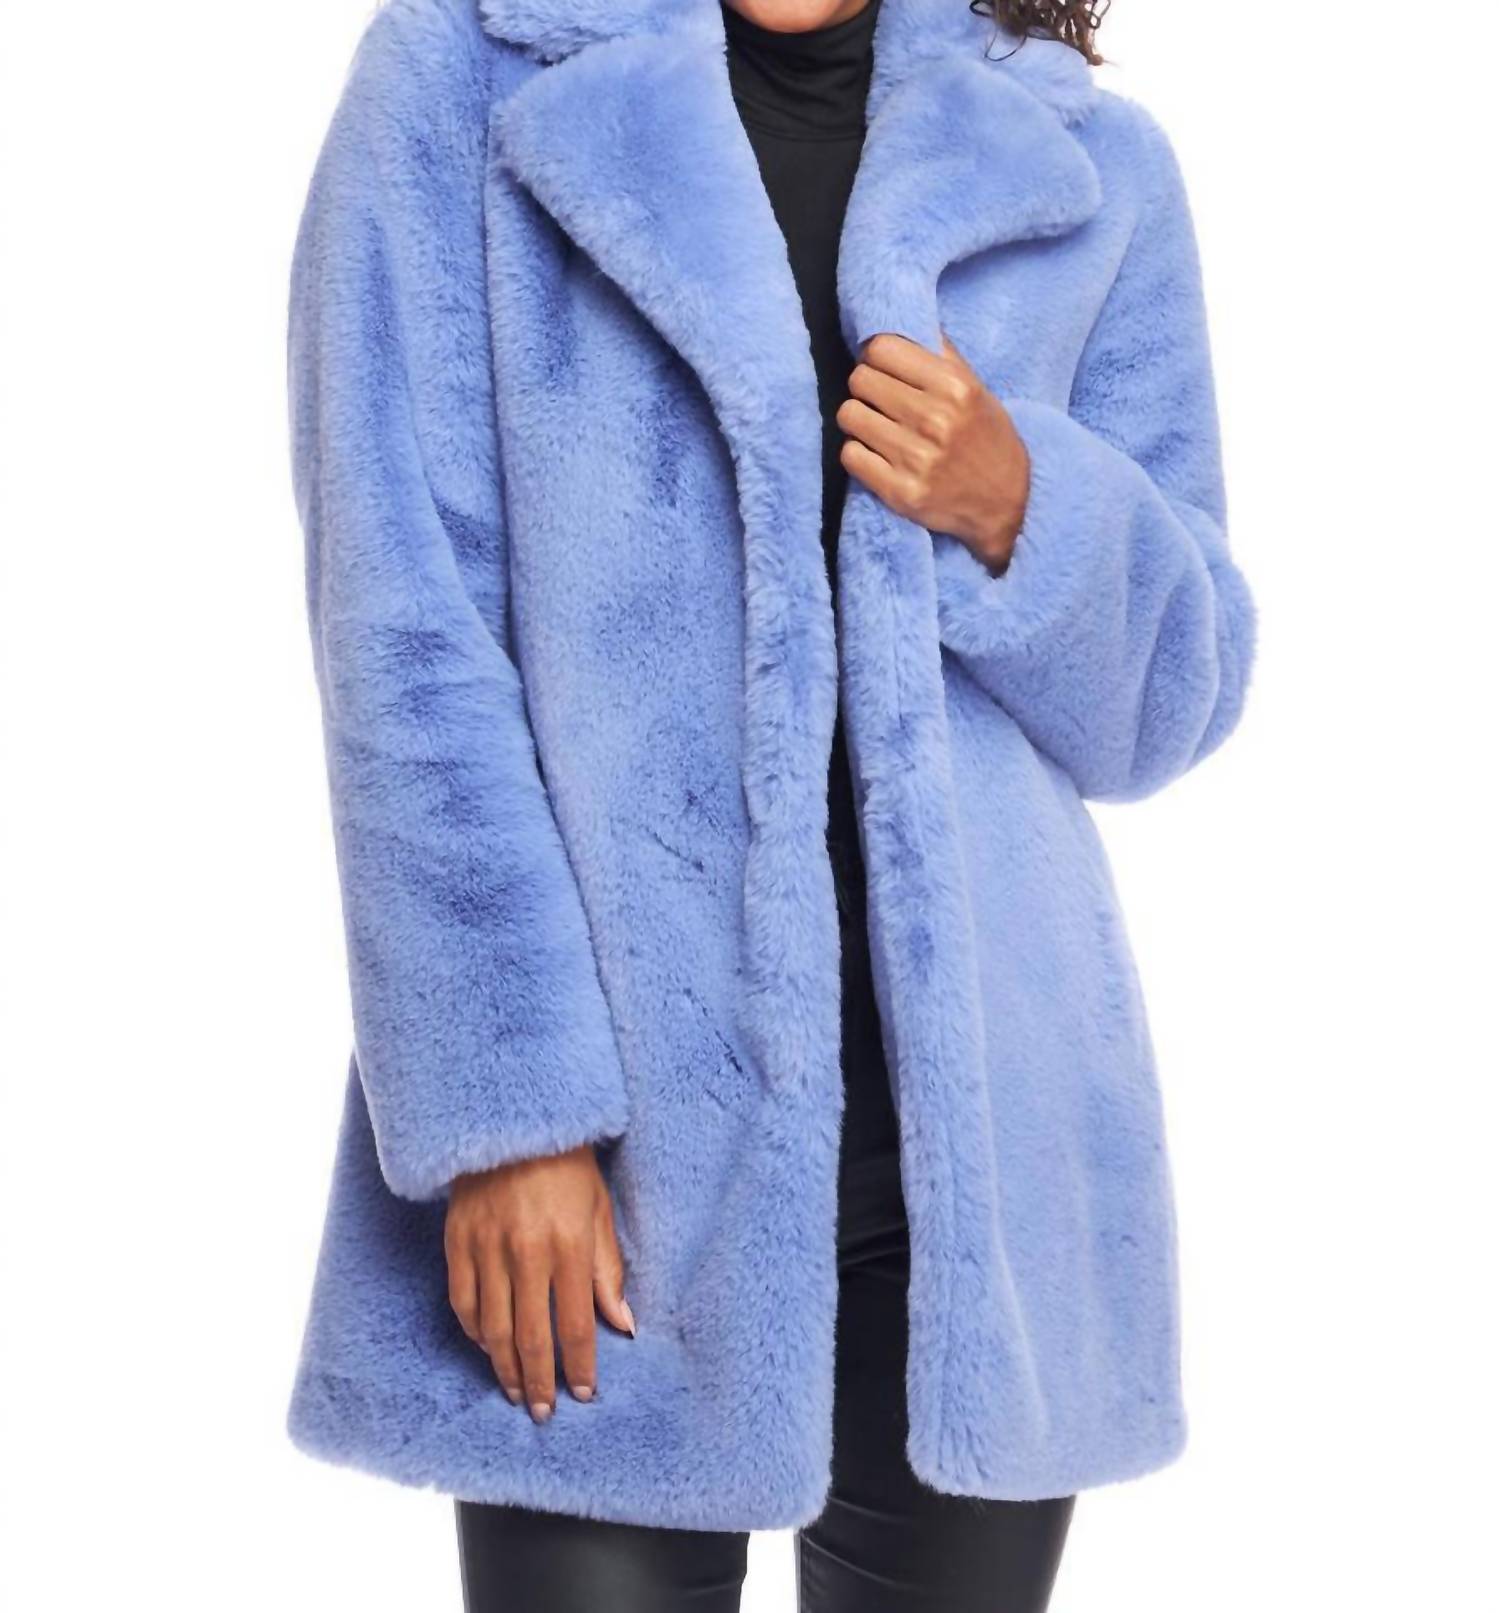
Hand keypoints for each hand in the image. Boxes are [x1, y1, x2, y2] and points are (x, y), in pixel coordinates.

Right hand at [445, 1145, 634, 1421]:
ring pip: (493, 1328)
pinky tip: (486, 1346)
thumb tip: (623, 1325)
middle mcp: (526, 1251)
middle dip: (539, 1381)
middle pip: (531, 1336)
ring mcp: (486, 1247)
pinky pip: (463, 1301)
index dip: (580, 1365)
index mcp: (569, 1244)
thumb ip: (608, 1271)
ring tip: (515, 1391)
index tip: (584, 1393)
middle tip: (543, 1412)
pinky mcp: (457, 1240)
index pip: (576, 1324)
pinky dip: (474, 1331)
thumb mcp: (600, 1210)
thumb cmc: (567, 1165)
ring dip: (504, 1367)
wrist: (515, 1121)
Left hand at [837, 333, 1029, 574]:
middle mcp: (934, 421)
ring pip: (849, 415)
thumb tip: (899, 319)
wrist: (1007, 502)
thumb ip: (939, 355)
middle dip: (867, 388)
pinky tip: (878, 455)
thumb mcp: (975, 388)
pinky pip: (850, 455)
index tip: (885, 370)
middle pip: (860, 380)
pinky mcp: (900, 492)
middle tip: (882, 402)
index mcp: (954, 387)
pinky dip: (859, 453)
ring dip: (859, 420)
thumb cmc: (987, 438)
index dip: (876, 357)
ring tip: (880, 428)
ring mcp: (916, 459)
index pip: (881, 349)